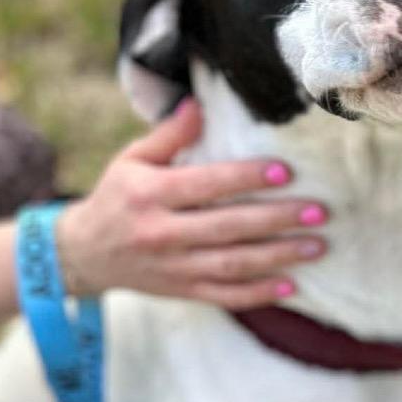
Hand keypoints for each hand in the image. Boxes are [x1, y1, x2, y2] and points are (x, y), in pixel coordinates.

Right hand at [56, 98, 326, 306]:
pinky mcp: (182, 292)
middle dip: (276, 220)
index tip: (286, 171)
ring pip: (233, 265)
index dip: (246, 178)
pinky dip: (259, 294)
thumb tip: (199, 104)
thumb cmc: (117, 197)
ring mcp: (173, 268)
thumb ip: (169, 135)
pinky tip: (292, 286)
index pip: (206, 185)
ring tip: (317, 246)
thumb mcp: (132, 159)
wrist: (84, 254)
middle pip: (228, 227)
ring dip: (279, 257)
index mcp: (150, 194)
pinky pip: (225, 297)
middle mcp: (161, 233)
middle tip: (318, 211)